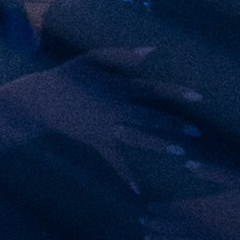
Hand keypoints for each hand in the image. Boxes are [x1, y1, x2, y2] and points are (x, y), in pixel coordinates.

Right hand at [0, 53, 200, 172]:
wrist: (40, 100)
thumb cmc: (68, 75)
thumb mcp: (92, 58)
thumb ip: (122, 54)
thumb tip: (151, 50)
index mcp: (117, 87)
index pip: (153, 90)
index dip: (176, 93)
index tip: (198, 97)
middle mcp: (114, 109)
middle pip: (150, 117)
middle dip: (173, 124)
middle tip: (196, 132)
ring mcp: (104, 128)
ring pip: (136, 138)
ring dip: (157, 145)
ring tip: (179, 152)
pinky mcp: (95, 142)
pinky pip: (113, 160)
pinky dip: (125, 174)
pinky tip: (139, 189)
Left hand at [136, 168, 239, 239]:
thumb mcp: (235, 178)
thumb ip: (210, 172)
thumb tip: (187, 164)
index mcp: (201, 209)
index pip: (170, 210)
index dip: (155, 209)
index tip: (145, 207)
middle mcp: (198, 229)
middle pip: (168, 228)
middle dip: (152, 225)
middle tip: (141, 222)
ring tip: (148, 238)